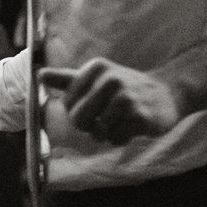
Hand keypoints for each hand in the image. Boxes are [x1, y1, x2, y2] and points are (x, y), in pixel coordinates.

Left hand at [50, 58, 182, 144]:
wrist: (166, 94)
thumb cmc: (125, 88)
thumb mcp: (97, 78)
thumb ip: (67, 79)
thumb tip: (40, 74)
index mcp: (96, 68)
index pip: (67, 104)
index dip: (78, 111)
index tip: (94, 105)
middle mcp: (110, 79)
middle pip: (79, 119)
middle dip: (90, 126)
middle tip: (105, 118)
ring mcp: (126, 97)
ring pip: (98, 132)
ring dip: (107, 133)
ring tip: (121, 120)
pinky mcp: (139, 116)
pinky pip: (116, 139)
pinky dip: (121, 139)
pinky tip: (132, 126)